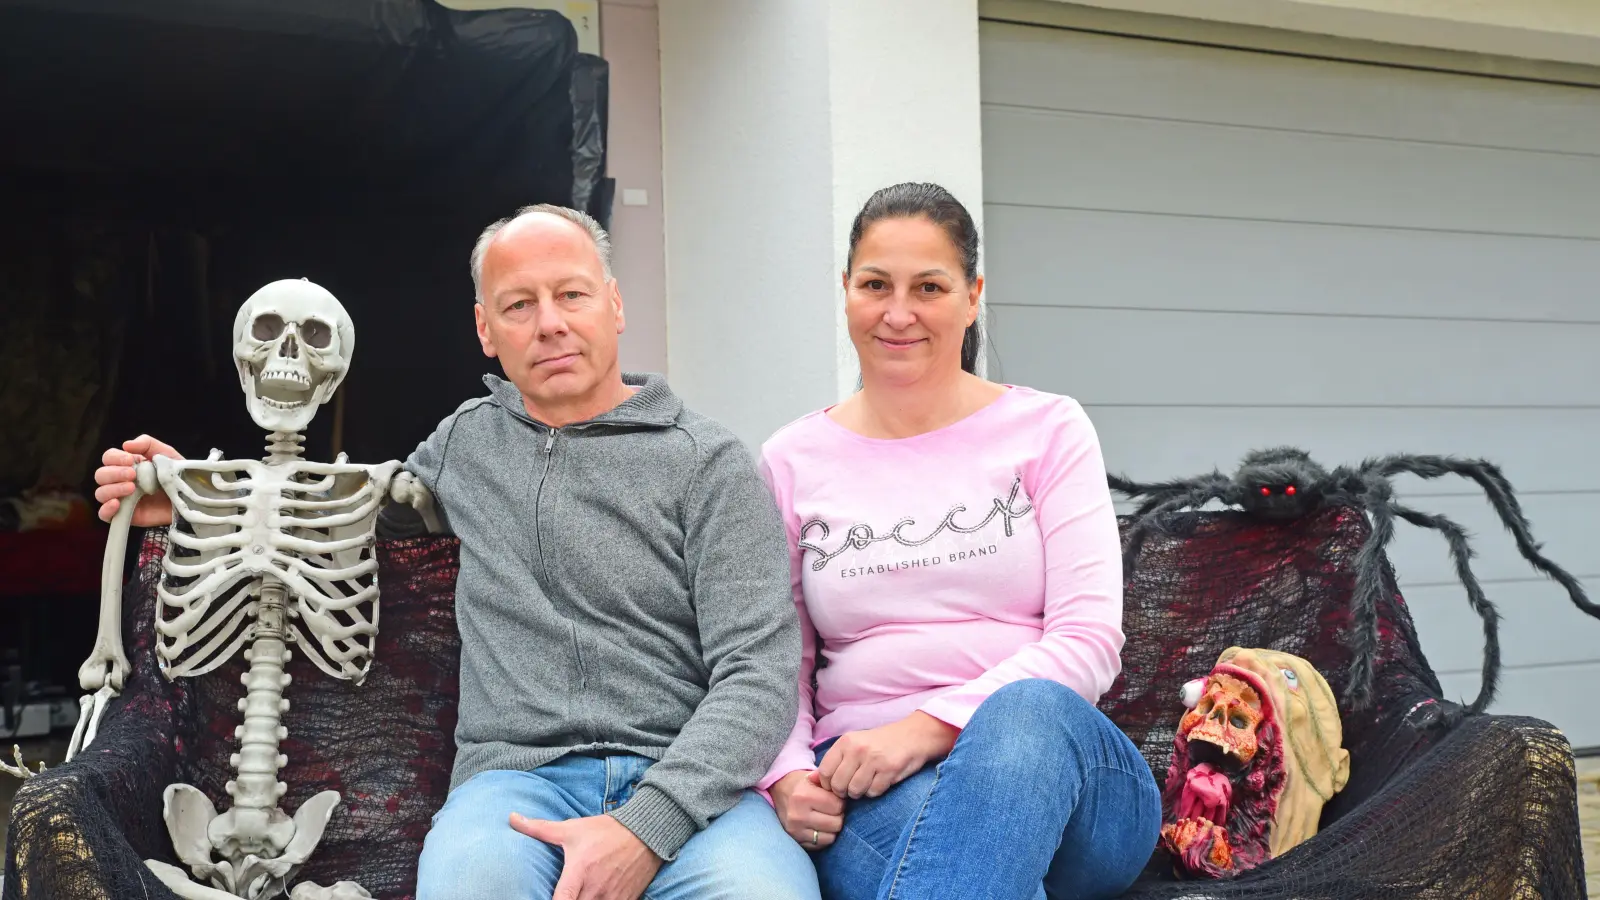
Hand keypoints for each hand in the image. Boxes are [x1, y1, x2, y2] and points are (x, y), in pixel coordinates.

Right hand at [94, 435, 183, 525]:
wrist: (192, 499)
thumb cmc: (178, 475)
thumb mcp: (167, 454)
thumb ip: (148, 444)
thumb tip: (126, 444)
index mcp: (128, 464)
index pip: (108, 458)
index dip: (115, 458)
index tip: (130, 460)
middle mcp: (120, 481)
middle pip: (101, 475)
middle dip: (114, 473)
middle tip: (132, 474)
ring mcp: (121, 498)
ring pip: (101, 493)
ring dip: (112, 489)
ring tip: (131, 488)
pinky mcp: (126, 515)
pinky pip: (105, 515)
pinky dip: (106, 509)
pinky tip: (116, 504)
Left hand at [509, 812, 661, 899]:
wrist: (646, 831)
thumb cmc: (605, 831)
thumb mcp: (571, 829)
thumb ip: (539, 828)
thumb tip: (511, 818)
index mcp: (579, 872)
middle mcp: (595, 888)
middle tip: (563, 896)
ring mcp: (613, 897)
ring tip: (581, 895)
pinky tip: (597, 897)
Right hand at [768, 769, 844, 848]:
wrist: (780, 792)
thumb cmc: (802, 784)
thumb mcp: (814, 777)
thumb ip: (831, 781)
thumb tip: (848, 790)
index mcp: (803, 796)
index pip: (837, 806)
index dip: (841, 802)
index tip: (836, 799)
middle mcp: (798, 815)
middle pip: (836, 823)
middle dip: (839, 815)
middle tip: (833, 810)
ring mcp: (796, 831)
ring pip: (831, 837)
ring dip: (833, 828)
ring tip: (827, 818)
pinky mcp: (797, 841)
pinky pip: (822, 845)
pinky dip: (825, 837)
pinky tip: (820, 827)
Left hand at [817, 712, 958, 799]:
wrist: (913, 736)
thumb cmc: (880, 743)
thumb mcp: (855, 744)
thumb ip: (835, 761)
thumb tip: (811, 780)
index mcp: (846, 741)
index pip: (825, 772)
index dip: (829, 784)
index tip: (838, 785)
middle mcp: (857, 749)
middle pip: (838, 785)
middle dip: (844, 792)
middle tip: (854, 787)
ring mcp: (873, 759)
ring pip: (855, 791)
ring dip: (861, 793)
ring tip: (868, 782)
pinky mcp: (889, 770)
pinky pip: (873, 792)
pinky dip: (876, 791)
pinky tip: (881, 780)